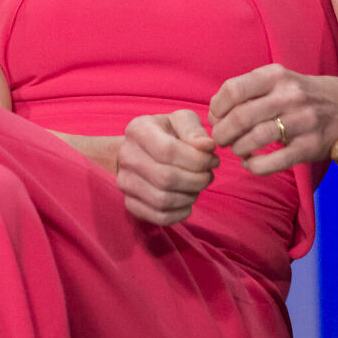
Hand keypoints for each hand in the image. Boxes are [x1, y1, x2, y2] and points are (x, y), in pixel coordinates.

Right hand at [116, 110, 218, 224]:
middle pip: (165, 178)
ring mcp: (125, 181)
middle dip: (196, 180)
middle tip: (208, 176)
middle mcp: (126, 155)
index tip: (213, 160)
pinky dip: (180, 213)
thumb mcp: (182, 121)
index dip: (197, 160)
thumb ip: (195, 130)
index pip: (168, 150)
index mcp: (138, 129)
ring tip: (198, 186)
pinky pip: (158, 216)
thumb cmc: (167, 133)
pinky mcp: (130, 203)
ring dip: (189, 196)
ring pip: (162, 200)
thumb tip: (207, 147)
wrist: (142, 150)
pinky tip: (188, 201)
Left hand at [209, 63, 337, 174]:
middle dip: (222, 132)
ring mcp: (302, 121)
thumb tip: (216, 110)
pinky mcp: (310, 147)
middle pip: (240, 116)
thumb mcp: (283, 80)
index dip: (217, 107)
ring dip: (237, 148)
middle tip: (219, 139)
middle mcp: (289, 95)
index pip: (233, 89)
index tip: (215, 118)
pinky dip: (255, 166)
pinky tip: (250, 164)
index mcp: (277, 75)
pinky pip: (274, 161)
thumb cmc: (308, 95)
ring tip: (236, 150)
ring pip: (254, 138)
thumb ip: (252, 89)